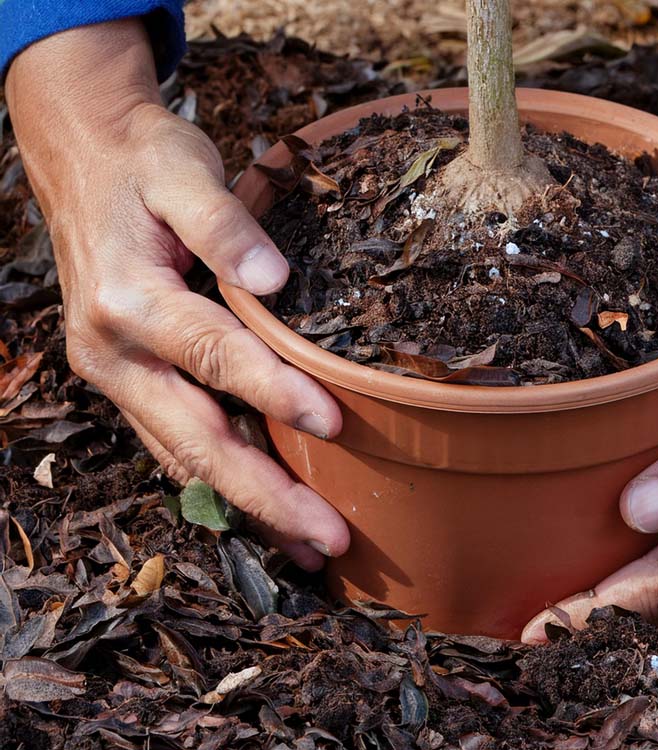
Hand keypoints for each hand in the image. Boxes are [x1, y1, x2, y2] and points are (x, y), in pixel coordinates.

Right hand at [6, 20, 348, 569]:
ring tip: (308, 549)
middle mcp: (113, 354)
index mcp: (126, 301)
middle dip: (266, 496)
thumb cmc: (142, 163)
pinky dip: (221, 483)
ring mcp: (118, 376)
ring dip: (249, 507)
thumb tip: (274, 279)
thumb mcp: (181, 170)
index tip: (333, 424)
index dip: (274, 391)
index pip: (214, 356)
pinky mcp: (131, 383)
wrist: (83, 162)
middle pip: (198, 439)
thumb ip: (223, 225)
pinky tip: (264, 511)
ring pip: (185, 457)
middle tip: (330, 540)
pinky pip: (176, 445)